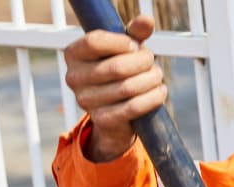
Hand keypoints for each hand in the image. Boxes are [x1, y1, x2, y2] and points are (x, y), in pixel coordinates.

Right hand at [62, 14, 165, 161]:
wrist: (116, 115)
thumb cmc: (119, 73)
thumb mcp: (124, 51)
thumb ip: (134, 34)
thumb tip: (147, 20)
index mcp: (73, 54)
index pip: (94, 42)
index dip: (121, 42)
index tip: (136, 46)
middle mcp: (73, 77)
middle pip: (116, 67)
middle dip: (143, 63)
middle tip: (153, 63)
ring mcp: (85, 101)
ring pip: (128, 87)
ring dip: (151, 80)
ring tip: (157, 76)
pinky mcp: (102, 120)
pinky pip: (134, 107)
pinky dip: (152, 98)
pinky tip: (160, 92)